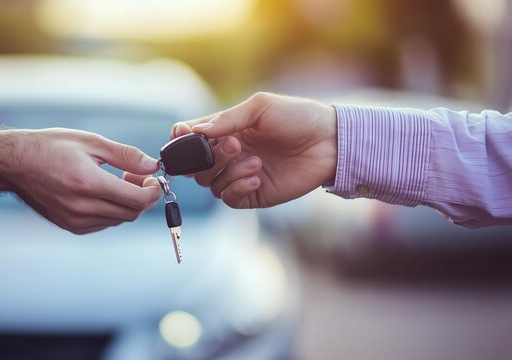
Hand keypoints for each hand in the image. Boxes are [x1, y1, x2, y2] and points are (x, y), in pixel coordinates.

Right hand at [0, 128, 159, 233]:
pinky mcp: (71, 226)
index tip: (153, 180)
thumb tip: (151, 166)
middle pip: (131, 213)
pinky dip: (112, 211)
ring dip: (127, 204)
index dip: (153, 192)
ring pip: (119, 220)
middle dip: (143, 197)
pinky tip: (104, 192)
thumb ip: (125, 156)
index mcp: (89, 184)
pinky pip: (104, 223)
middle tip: (137, 177)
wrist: (14, 164)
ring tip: (119, 181)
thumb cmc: (50, 147)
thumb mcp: (91, 142)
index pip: (137, 200)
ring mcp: (75, 220)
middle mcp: (82, 207)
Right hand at [171, 92, 336, 208]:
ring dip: (228, 171)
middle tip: (235, 145)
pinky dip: (237, 187)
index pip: (191, 138)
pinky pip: (229, 198)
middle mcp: (229, 154)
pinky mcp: (253, 193)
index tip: (184, 136)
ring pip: (210, 183)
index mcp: (227, 130)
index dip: (182, 141)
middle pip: (197, 166)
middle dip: (210, 157)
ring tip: (256, 161)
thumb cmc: (297, 117)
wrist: (330, 142)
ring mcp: (239, 175)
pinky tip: (256, 177)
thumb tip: (193, 132)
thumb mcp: (260, 108)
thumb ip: (226, 119)